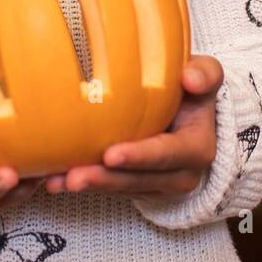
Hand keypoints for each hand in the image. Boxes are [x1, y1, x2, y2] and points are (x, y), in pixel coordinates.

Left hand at [43, 54, 223, 197]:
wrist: (193, 113)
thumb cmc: (193, 90)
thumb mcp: (206, 76)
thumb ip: (205, 74)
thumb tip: (190, 78)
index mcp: (196, 147)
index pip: (167, 154)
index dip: (140, 156)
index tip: (111, 155)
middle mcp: (180, 173)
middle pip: (138, 179)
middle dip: (105, 179)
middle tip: (74, 176)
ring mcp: (157, 184)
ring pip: (120, 188)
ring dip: (89, 184)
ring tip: (57, 181)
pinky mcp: (137, 186)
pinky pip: (110, 188)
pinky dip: (85, 183)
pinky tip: (55, 180)